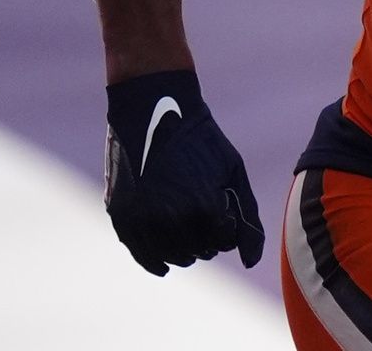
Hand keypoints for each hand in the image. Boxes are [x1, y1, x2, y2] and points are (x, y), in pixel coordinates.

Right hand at [103, 70, 265, 275]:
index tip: (224, 212)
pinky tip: (165, 265)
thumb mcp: (233, 170)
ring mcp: (142, 217)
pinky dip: (154, 262)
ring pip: (170, 257)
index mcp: (202, 205)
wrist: (153, 106)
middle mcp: (170, 216)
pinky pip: (140, 253)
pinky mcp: (122, 214)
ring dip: (183, 252)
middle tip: (206, 221)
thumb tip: (250, 261)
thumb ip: (247, 217)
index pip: (223, 242)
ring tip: (189, 231)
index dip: (227, 230)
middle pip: (197, 252)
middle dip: (207, 241)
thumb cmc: (200, 139)